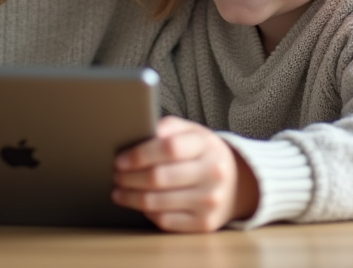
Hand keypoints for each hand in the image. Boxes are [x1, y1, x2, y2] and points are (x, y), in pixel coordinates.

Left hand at [111, 116, 258, 232]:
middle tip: (116, 175)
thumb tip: (142, 130)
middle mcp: (213, 173)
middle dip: (129, 178)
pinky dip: (147, 212)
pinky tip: (139, 204)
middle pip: (159, 177)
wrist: (236, 183)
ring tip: (120, 190)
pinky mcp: (205, 223)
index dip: (140, 154)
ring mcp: (210, 201)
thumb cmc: (204, 154)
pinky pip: (165, 221)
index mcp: (207, 145)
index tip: (120, 159)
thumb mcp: (192, 133)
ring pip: (157, 203)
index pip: (169, 148)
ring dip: (131, 197)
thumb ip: (169, 127)